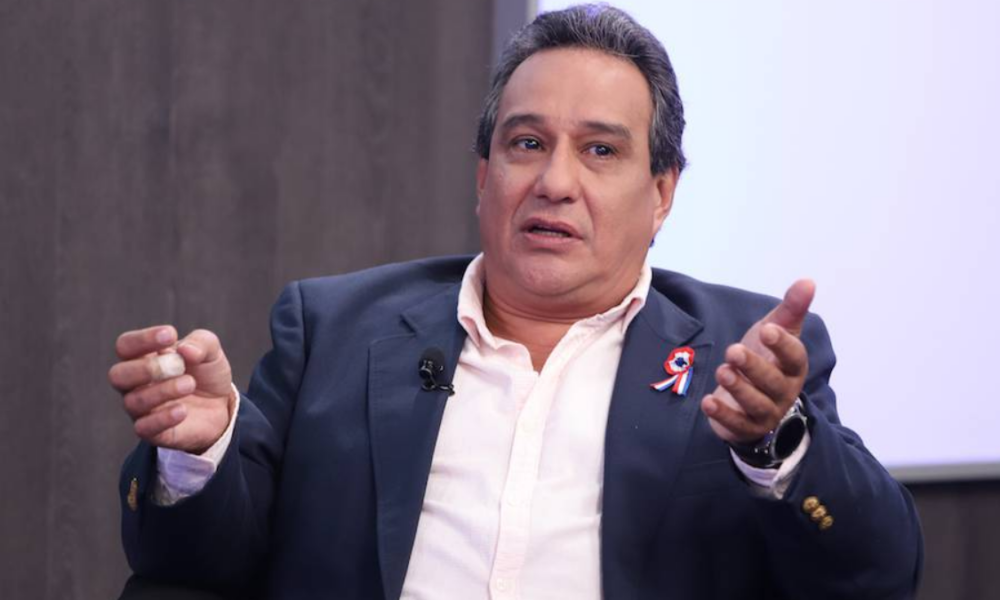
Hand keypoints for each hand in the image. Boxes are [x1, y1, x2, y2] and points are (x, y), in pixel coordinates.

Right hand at [108, 325, 233, 453]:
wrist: (221, 406)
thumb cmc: (205, 373)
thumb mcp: (211, 351)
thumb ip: (201, 343)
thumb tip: (185, 350)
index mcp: (143, 358)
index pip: (125, 346)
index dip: (142, 339)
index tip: (171, 335)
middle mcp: (135, 383)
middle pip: (118, 375)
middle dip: (146, 368)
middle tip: (177, 365)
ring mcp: (142, 409)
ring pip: (134, 401)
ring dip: (163, 391)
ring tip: (190, 384)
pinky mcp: (153, 432)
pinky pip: (143, 428)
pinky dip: (162, 418)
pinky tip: (182, 410)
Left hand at [701, 280, 814, 443]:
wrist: (751, 397)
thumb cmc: (766, 359)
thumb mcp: (776, 332)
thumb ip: (790, 309)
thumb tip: (808, 281)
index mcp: (793, 367)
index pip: (795, 357)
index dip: (782, 344)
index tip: (767, 329)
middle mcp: (783, 392)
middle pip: (773, 382)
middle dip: (754, 367)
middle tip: (733, 351)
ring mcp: (766, 412)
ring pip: (755, 404)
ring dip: (739, 388)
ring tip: (722, 371)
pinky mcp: (745, 427)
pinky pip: (736, 424)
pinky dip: (722, 415)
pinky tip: (707, 402)